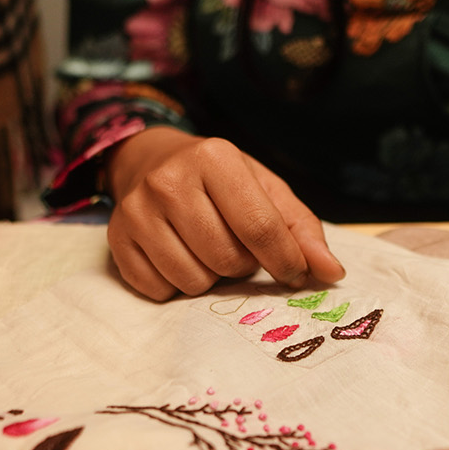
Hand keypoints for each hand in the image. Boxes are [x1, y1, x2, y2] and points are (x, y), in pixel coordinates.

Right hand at [105, 127, 345, 300]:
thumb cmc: (217, 178)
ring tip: (206, 249)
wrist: (148, 160)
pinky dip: (177, 285)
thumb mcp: (263, 188)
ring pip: (194, 281)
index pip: (260, 228)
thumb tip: (332, 274)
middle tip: (235, 246)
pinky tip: (178, 257)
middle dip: (242, 265)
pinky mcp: (116, 241)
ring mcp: (136, 212)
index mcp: (214, 158)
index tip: (295, 274)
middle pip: (227, 260)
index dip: (286, 262)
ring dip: (211, 277)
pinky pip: (160, 291)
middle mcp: (169, 181)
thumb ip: (301, 229)